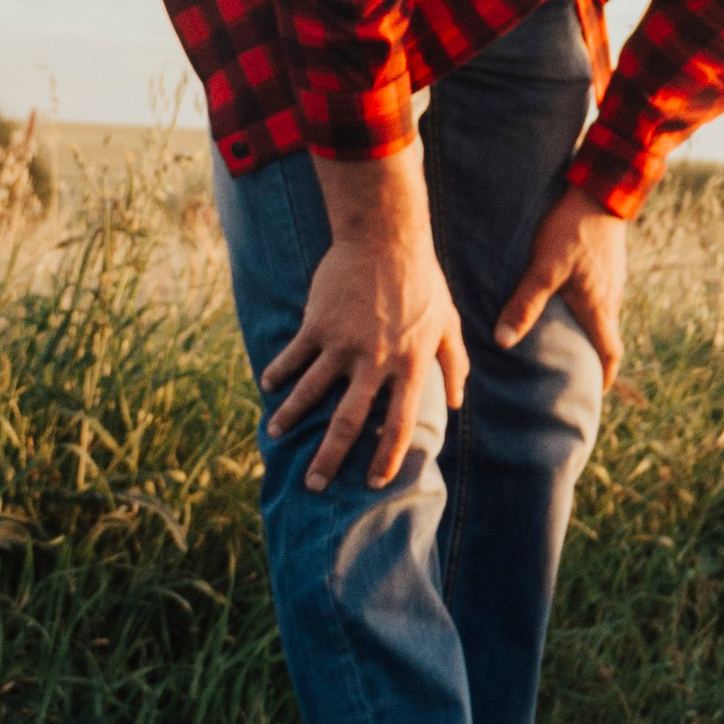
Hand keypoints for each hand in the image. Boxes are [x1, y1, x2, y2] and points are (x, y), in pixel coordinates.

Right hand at [263, 155, 467, 491]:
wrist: (386, 238)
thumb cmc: (422, 282)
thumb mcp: (448, 324)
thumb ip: (453, 365)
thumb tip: (455, 402)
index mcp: (410, 365)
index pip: (400, 422)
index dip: (387, 455)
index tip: (374, 482)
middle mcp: (375, 361)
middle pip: (349, 421)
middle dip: (330, 457)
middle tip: (315, 485)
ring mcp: (343, 343)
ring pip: (311, 391)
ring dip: (291, 416)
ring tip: (274, 434)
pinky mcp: (318, 323)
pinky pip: (294, 355)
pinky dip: (279, 371)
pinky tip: (268, 385)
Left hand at [496, 185, 626, 380]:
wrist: (601, 190)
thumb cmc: (572, 229)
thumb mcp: (544, 267)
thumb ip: (525, 303)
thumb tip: (504, 341)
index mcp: (600, 306)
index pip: (610, 352)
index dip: (604, 376)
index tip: (594, 392)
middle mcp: (612, 297)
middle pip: (605, 336)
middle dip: (590, 355)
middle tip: (571, 367)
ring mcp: (613, 278)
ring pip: (603, 313)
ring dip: (587, 328)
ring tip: (563, 333)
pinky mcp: (609, 261)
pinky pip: (600, 292)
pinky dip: (587, 304)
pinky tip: (567, 295)